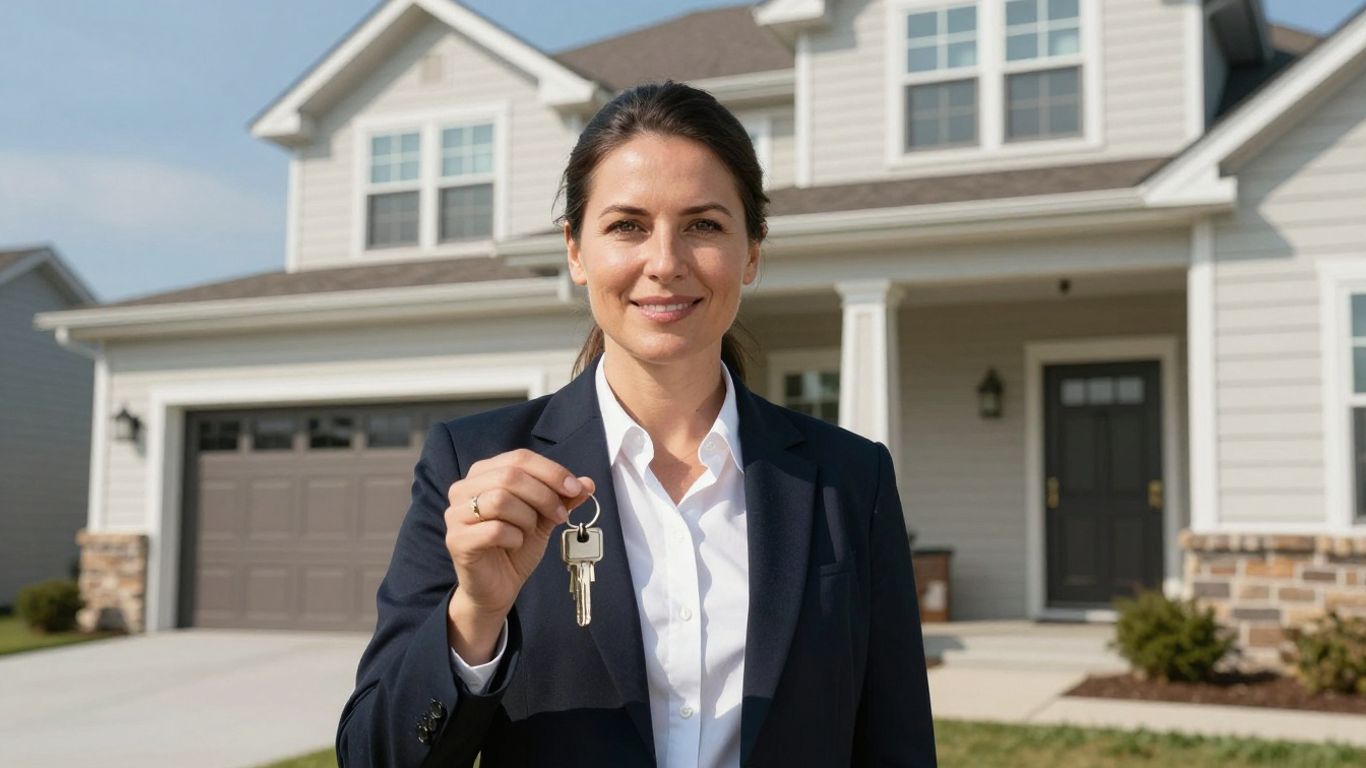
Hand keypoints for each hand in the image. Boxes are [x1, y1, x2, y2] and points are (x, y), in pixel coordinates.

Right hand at [443, 448, 595, 661]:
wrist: (497, 587)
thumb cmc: (515, 546)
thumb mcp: (544, 518)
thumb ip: (562, 499)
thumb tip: (588, 483)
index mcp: (484, 473)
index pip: (520, 458)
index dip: (552, 471)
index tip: (576, 489)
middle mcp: (464, 488)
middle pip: (510, 476)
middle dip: (544, 495)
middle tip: (560, 516)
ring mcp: (456, 514)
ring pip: (500, 500)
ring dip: (527, 517)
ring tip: (531, 531)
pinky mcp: (457, 540)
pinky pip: (494, 529)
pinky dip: (514, 537)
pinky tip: (515, 545)